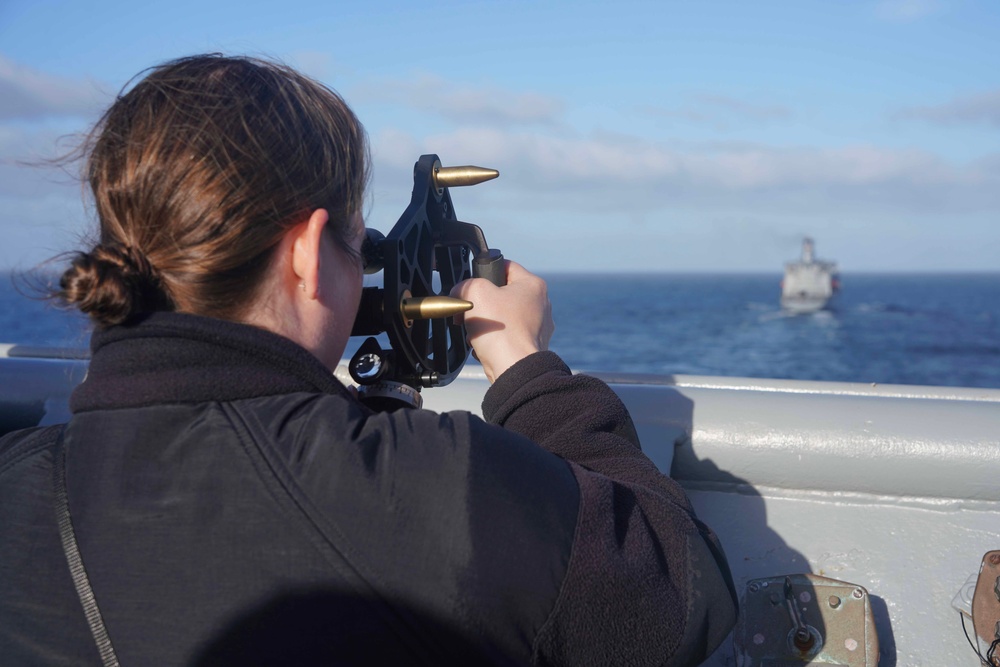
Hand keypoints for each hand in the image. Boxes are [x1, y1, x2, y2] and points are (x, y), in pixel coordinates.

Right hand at [450, 260, 553, 382]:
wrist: (513, 369)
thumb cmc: (501, 332)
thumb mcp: (474, 292)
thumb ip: (465, 284)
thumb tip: (460, 291)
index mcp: (533, 285)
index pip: (505, 265)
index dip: (484, 272)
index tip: (473, 284)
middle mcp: (540, 304)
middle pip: (502, 293)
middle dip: (482, 302)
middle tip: (471, 311)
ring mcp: (537, 326)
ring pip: (502, 316)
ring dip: (485, 323)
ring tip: (477, 331)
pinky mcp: (530, 345)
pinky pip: (506, 336)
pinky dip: (494, 340)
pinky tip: (486, 345)